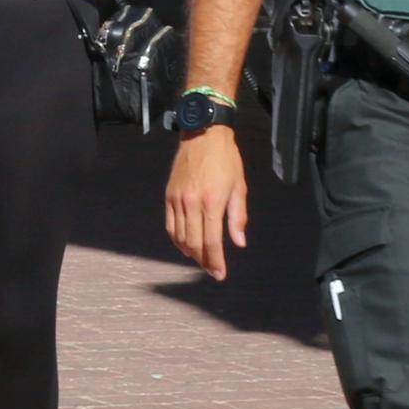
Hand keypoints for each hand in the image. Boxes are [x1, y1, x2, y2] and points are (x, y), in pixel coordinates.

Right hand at [164, 126, 248, 279]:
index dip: (215, 261)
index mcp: (212, 202)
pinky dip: (177, 239)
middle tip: (212, 270)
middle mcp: (192, 203)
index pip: (211, 241)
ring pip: (180, 237)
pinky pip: (170, 225)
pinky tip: (185, 245)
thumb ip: (238, 217)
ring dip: (190, 252)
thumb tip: (239, 242)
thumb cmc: (226, 159)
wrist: (203, 135)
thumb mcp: (239, 187)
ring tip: (201, 259)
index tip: (219, 274)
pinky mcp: (169, 196)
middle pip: (194, 243)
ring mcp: (177, 200)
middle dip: (203, 261)